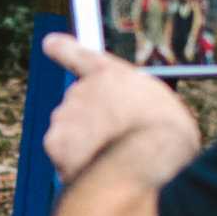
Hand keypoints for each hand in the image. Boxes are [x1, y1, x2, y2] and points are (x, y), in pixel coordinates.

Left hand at [41, 37, 200, 183]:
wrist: (144, 159)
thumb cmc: (166, 136)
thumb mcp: (161, 108)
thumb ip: (135, 106)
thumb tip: (129, 123)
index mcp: (110, 75)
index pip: (78, 54)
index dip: (62, 48)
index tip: (50, 44)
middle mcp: (81, 89)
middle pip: (80, 108)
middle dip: (93, 126)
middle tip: (117, 144)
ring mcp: (64, 115)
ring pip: (70, 134)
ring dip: (85, 147)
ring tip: (114, 160)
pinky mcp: (55, 143)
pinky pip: (63, 157)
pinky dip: (76, 166)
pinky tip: (100, 171)